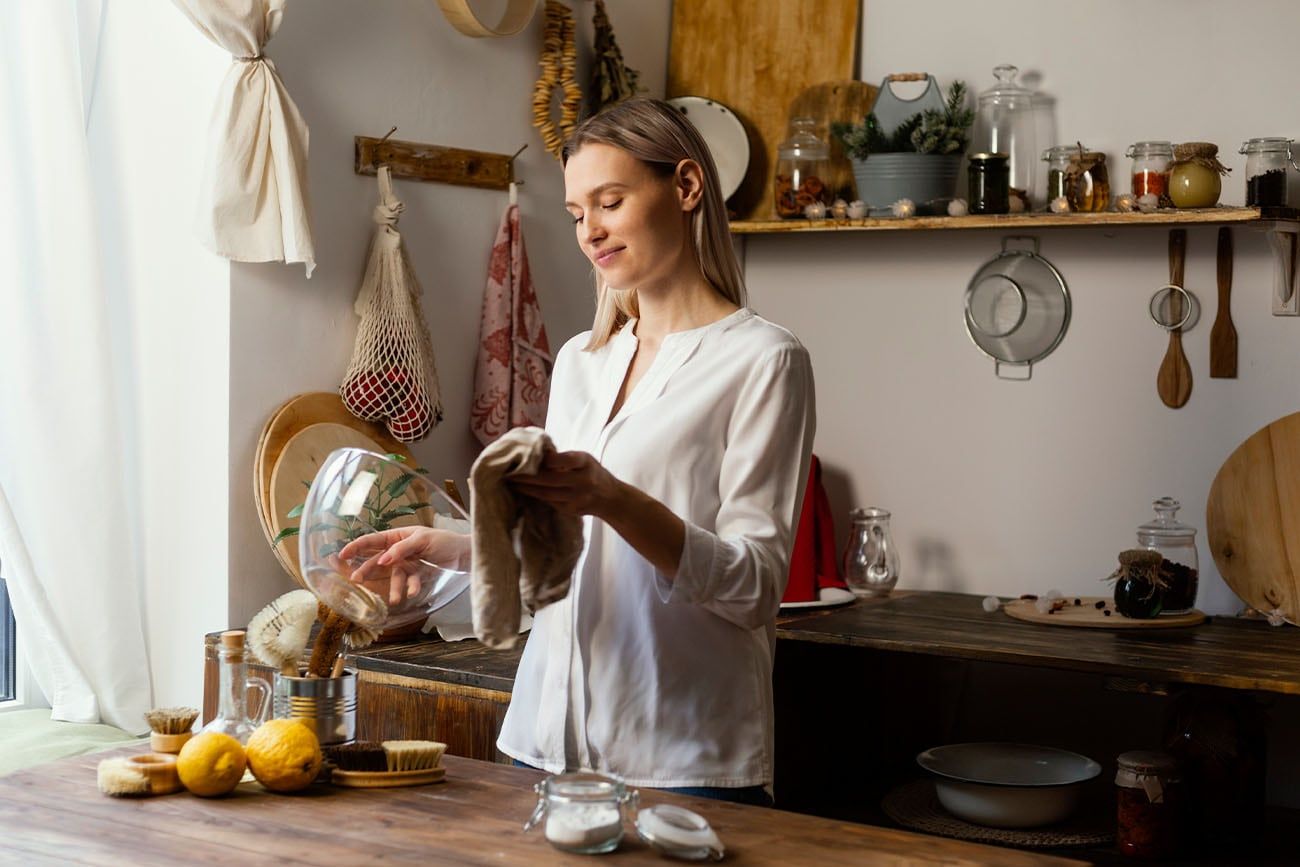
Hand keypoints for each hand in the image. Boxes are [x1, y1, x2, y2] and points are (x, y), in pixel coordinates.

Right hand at [336, 527, 470, 606]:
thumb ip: (402, 549)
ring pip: (394, 577)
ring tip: (396, 600)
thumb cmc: (444, 541)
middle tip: (356, 580)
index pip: (372, 540)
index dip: (356, 546)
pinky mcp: (417, 575)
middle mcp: (399, 550)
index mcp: (397, 536)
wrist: (465, 554)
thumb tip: (383, 559)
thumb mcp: (423, 539)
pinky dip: (411, 588)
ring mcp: (407, 564)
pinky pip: (410, 583)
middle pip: (377, 561)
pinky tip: (413, 593)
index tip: (341, 555)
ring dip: (395, 588)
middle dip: (366, 570)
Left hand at [508, 449, 623, 518]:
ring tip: (512, 483)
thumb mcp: (584, 459)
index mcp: (586, 463)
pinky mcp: (572, 510)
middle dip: (528, 477)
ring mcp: (578, 498)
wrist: (609, 497)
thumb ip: (563, 458)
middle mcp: (584, 481)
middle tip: (509, 473)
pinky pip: (549, 502)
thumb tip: (534, 452)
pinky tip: (523, 492)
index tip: (530, 456)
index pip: (566, 460)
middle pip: (551, 479)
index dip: (548, 460)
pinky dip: (535, 496)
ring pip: (547, 493)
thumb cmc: (591, 472)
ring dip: (527, 489)